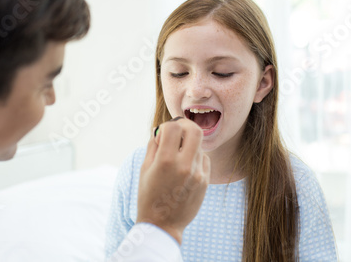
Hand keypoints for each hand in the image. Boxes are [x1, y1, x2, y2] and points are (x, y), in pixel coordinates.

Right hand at [136, 118, 209, 244]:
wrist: (163, 225)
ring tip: (177, 155)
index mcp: (165, 161)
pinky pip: (204, 158)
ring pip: (199, 144)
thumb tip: (159, 129)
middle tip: (177, 132)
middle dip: (185, 126)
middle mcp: (184, 165)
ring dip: (188, 143)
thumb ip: (152, 146)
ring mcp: (198, 174)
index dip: (166, 126)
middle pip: (195, 130)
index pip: (173, 127)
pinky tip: (185, 167)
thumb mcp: (145, 169)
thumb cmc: (149, 196)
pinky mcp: (205, 181)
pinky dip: (195, 156)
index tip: (162, 134)